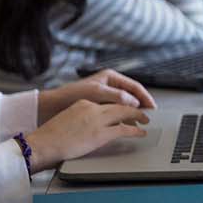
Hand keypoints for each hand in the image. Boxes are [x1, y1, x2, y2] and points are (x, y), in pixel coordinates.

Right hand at [25, 100, 149, 172]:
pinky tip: (141, 132)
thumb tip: (90, 123)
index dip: (121, 103)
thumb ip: (82, 116)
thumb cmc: (49, 137)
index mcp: (84, 103)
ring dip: (138, 116)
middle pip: (120, 103)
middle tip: (145, 110)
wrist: (41, 144)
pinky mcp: (100, 133)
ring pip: (125, 113)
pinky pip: (124, 129)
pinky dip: (135, 130)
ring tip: (146, 119)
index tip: (128, 106)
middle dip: (135, 107)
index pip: (108, 100)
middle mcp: (92, 108)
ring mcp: (97, 120)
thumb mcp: (68, 119)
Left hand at [38, 69, 156, 123]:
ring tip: (139, 122)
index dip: (145, 97)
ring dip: (132, 113)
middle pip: (132, 96)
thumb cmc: (71, 95)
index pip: (135, 86)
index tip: (152, 107)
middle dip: (141, 106)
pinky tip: (125, 125)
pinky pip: (115, 112)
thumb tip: (135, 102)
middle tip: (149, 116)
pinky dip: (122, 117)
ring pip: (124, 105)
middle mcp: (109, 85)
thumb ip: (117, 96)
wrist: (51, 107)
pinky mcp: (99, 106)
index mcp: (111, 77)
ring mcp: (105, 96)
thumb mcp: (97, 92)